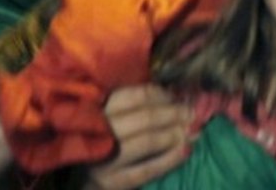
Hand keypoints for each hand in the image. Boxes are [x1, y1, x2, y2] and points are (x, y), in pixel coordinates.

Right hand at [78, 85, 193, 189]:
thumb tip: (174, 95)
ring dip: (174, 134)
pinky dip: (170, 159)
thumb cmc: (102, 139)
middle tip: (193, 114)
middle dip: (174, 114)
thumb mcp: (109, 117)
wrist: (82, 179)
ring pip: (147, 141)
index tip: (178, 98)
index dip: (161, 96)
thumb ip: (134, 106)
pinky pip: (147, 169)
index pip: (133, 96)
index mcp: (96, 108)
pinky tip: (186, 151)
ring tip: (193, 132)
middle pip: (144, 117)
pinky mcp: (113, 181)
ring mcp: (104, 158)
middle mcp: (98, 130)